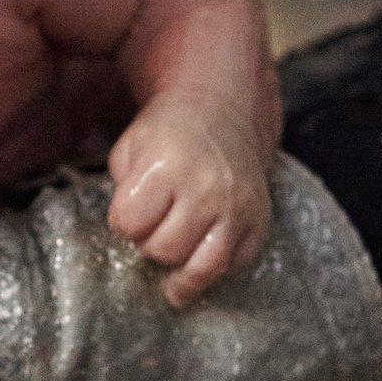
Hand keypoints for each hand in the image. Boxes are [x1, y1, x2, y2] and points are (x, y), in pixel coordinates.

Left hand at [103, 102, 271, 305]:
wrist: (219, 111)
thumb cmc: (168, 134)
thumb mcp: (129, 149)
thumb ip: (122, 193)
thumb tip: (131, 235)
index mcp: (166, 167)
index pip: (129, 224)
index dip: (122, 223)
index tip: (128, 214)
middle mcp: (206, 188)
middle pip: (164, 250)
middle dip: (149, 244)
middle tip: (152, 227)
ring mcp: (237, 206)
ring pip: (202, 268)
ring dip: (179, 269)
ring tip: (170, 261)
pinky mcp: (259, 219)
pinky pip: (234, 265)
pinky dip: (213, 269)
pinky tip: (198, 255)